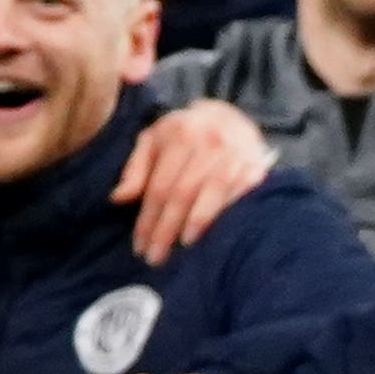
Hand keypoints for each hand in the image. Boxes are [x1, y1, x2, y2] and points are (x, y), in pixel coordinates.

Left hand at [114, 97, 272, 262]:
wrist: (231, 116)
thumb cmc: (186, 133)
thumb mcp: (155, 140)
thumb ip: (136, 168)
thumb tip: (118, 199)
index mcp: (179, 135)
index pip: (159, 186)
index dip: (147, 219)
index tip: (139, 246)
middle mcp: (208, 143)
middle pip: (182, 195)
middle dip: (166, 229)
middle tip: (155, 257)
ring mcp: (235, 156)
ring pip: (212, 197)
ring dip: (195, 225)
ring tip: (181, 248)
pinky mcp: (255, 168)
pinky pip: (240, 198)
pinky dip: (226, 217)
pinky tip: (214, 235)